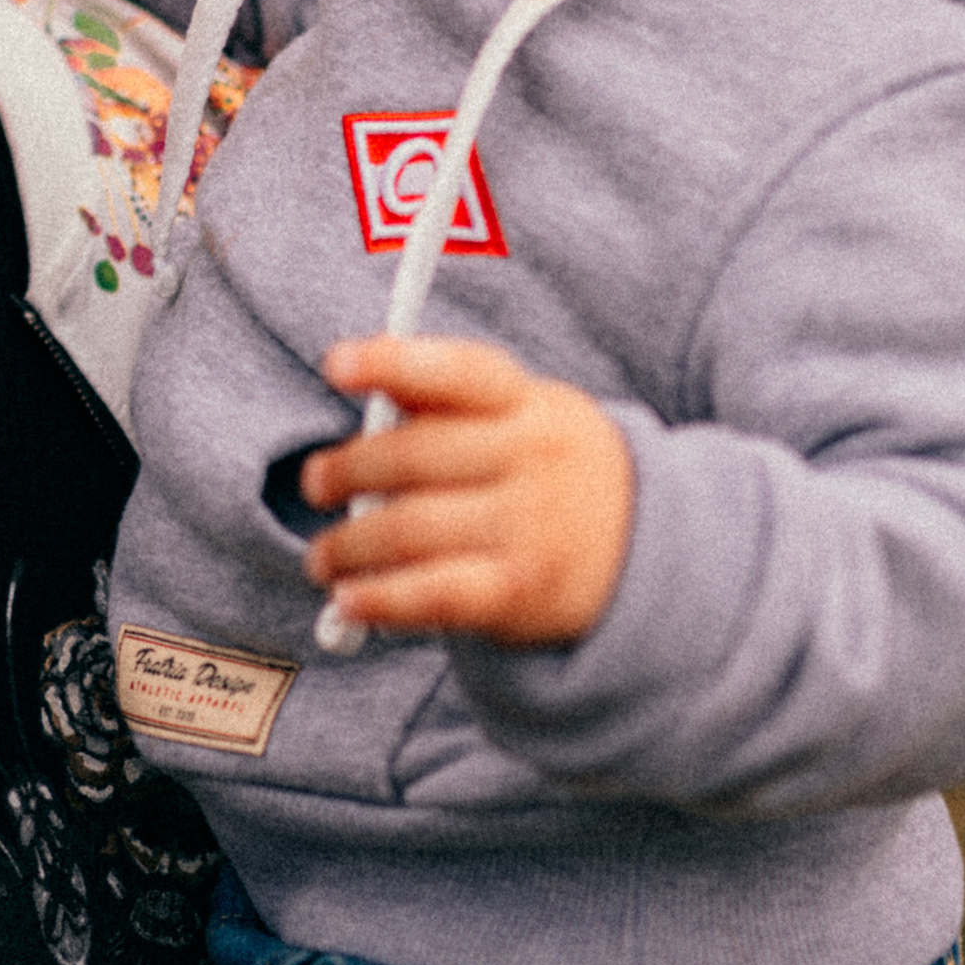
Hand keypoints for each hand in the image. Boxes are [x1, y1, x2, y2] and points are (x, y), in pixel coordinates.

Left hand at [301, 334, 633, 645]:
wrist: (646, 551)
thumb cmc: (554, 473)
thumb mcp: (525, 417)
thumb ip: (451, 405)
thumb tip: (372, 393)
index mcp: (527, 403)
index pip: (459, 372)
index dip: (394, 363)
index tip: (335, 364)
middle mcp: (532, 457)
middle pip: (416, 456)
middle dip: (349, 469)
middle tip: (317, 483)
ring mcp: (528, 526)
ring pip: (411, 528)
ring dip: (349, 545)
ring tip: (323, 557)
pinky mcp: (519, 590)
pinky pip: (435, 594)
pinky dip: (383, 599)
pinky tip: (350, 601)